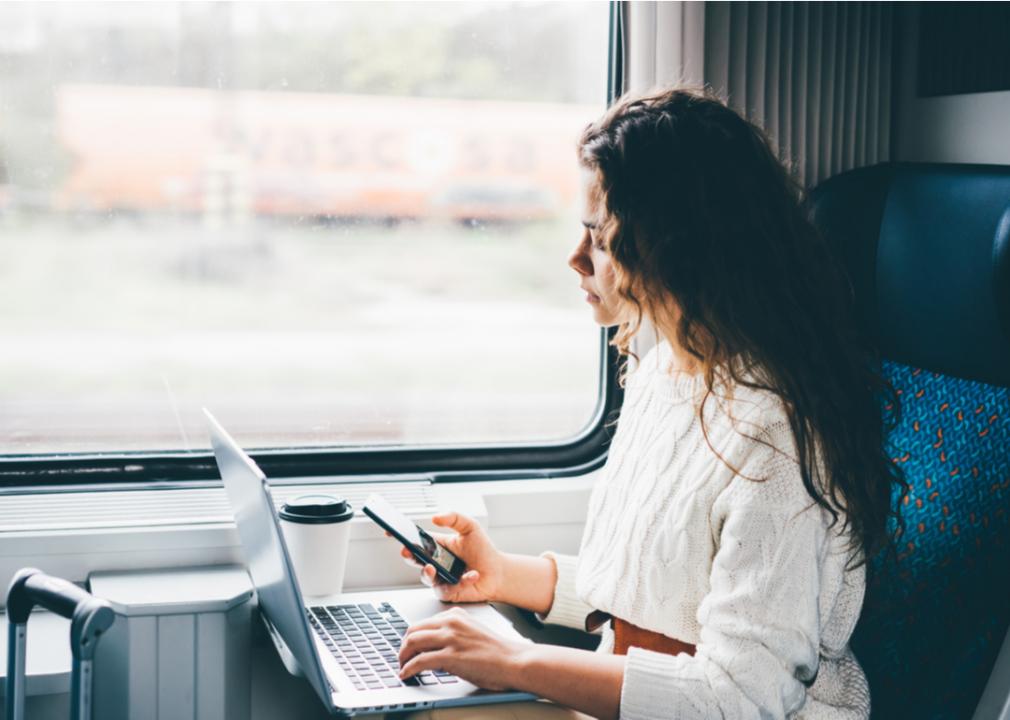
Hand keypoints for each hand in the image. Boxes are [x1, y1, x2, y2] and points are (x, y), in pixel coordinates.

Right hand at [396, 511, 505, 603]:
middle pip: (415, 559)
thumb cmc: (483, 550)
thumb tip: (435, 517)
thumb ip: (454, 518)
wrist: (498, 572)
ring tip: (432, 567)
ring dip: (427, 573)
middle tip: (406, 551)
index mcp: (437, 546)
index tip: (391, 530)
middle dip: (408, 555)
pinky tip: (472, 575)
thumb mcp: (470, 527)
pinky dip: (461, 582)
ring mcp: (440, 578)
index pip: (416, 540)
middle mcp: (435, 562)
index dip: (402, 536)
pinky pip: (447, 589)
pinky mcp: (448, 592)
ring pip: (425, 577)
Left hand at [397, 607, 529, 690]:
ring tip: (402, 667)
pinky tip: (407, 675)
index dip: (412, 637)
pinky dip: (408, 669)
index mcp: (456, 615)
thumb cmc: (496, 651)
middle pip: (413, 629)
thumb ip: (453, 634)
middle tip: (402, 657)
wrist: (513, 661)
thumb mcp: (471, 632)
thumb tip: (434, 649)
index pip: (423, 622)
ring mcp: (450, 638)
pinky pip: (420, 661)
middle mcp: (451, 622)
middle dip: (403, 645)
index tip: (408, 647)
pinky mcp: (450, 656)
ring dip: (402, 657)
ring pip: (412, 642)